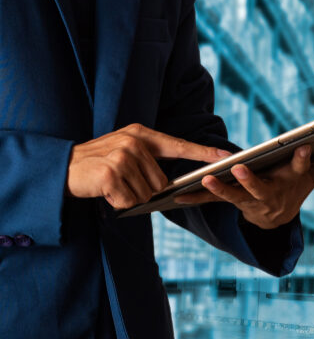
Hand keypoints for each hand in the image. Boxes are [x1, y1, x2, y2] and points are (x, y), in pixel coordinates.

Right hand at [67, 123, 228, 208]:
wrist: (62, 167)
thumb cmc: (99, 163)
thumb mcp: (125, 151)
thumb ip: (149, 160)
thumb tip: (169, 184)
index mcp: (142, 135)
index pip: (180, 145)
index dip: (204, 152)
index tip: (226, 156)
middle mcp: (135, 142)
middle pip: (161, 182)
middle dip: (144, 189)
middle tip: (122, 182)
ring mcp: (122, 157)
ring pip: (147, 194)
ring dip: (130, 196)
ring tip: (112, 185)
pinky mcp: (111, 174)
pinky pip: (130, 201)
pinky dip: (118, 203)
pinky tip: (106, 191)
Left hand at [174, 139, 313, 229]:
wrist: (277, 219)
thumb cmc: (296, 188)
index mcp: (290, 183)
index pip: (299, 170)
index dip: (302, 161)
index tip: (305, 148)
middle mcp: (269, 194)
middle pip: (260, 188)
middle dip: (251, 180)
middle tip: (240, 168)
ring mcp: (248, 201)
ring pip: (233, 196)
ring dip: (218, 189)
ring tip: (205, 179)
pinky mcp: (231, 202)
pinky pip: (211, 201)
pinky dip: (195, 198)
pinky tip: (175, 196)